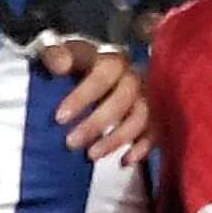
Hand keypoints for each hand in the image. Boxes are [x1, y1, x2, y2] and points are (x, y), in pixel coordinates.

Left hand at [29, 34, 150, 163]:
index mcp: (110, 59)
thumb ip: (54, 54)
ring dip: (117, 139)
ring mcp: (146, 95)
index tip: (59, 118)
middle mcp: (132, 75)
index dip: (83, 97)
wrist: (90, 67)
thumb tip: (61, 65)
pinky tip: (124, 161)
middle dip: (96, 124)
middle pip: (122, 99)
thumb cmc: (72, 62)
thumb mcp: (57, 51)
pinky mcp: (155, 114)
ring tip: (91, 155)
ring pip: (140, 117)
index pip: (102, 75)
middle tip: (70, 143)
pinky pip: (156, 131)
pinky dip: (143, 148)